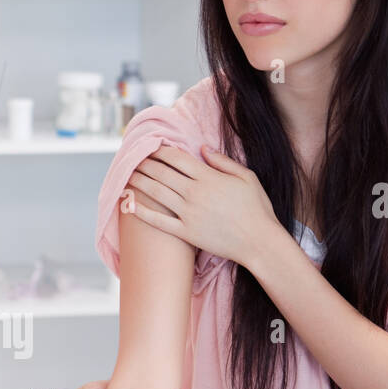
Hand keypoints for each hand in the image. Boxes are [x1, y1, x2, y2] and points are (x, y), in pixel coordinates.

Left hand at [123, 140, 278, 267]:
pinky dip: (143, 212)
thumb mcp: (246, 177)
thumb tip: (202, 148)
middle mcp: (195, 193)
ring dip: (140, 182)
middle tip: (132, 158)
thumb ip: (222, 161)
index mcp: (208, 177)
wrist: (259, 241)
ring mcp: (188, 214)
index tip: (150, 146)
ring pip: (157, 193)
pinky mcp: (186, 233)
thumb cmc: (256, 208)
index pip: (177, 158)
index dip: (161, 150)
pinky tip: (129, 204)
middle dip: (145, 164)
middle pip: (162, 173)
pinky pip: (159, 221)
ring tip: (128, 175)